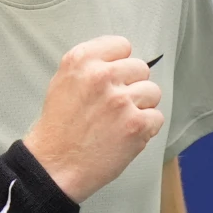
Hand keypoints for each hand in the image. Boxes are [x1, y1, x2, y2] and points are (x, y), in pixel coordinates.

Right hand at [23, 35, 163, 202]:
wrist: (55, 166)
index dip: (120, 64)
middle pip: (141, 68)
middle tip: (115, 105)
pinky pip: (157, 117)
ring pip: (153, 92)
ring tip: (121, 122)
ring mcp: (121, 100)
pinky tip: (126, 136)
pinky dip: (146, 129)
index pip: (122, 46)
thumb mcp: (63, 81)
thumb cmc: (59, 127)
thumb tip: (121, 61)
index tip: (113, 79)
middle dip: (132, 86)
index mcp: (81, 60)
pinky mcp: (136, 125)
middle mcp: (102, 75)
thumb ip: (91, 66)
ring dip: (141, 107)